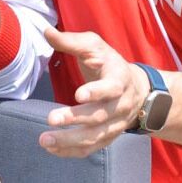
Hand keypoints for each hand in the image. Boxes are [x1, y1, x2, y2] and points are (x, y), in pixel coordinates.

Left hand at [37, 28, 147, 158]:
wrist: (137, 89)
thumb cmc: (109, 63)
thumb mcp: (95, 46)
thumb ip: (71, 41)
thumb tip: (46, 31)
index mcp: (119, 79)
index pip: (111, 87)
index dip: (96, 91)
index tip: (78, 94)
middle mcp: (120, 105)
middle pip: (100, 116)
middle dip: (75, 118)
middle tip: (51, 118)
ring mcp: (115, 124)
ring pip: (95, 137)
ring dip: (69, 140)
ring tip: (44, 139)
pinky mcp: (107, 137)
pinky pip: (91, 148)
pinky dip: (71, 151)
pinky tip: (52, 148)